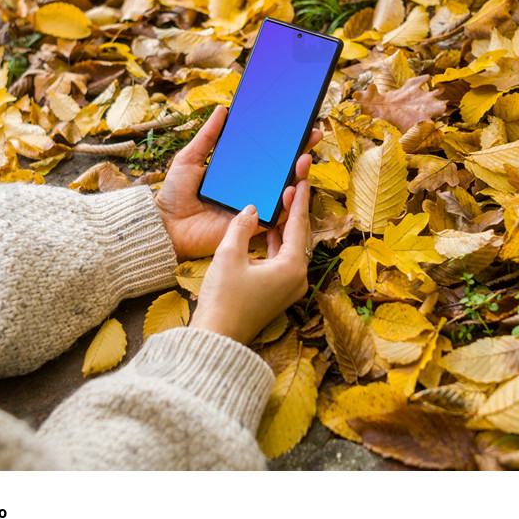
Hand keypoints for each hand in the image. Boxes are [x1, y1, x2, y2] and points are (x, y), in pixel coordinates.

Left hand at [154, 105, 320, 261]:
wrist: (168, 227)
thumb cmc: (174, 195)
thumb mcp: (189, 158)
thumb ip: (207, 136)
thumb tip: (222, 109)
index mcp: (236, 170)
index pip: (264, 152)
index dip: (281, 140)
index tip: (296, 123)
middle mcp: (248, 186)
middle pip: (280, 169)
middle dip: (298, 152)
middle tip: (311, 136)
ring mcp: (253, 205)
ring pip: (284, 190)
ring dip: (298, 175)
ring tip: (304, 159)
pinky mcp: (254, 225)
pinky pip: (277, 215)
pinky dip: (288, 203)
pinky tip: (292, 188)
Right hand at [191, 180, 311, 343]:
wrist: (217, 338)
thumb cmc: (223, 299)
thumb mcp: (229, 255)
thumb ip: (241, 226)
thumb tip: (252, 209)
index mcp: (292, 267)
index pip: (298, 225)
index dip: (299, 200)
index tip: (302, 180)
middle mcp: (297, 278)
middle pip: (299, 236)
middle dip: (294, 211)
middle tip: (292, 186)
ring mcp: (288, 288)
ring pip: (290, 249)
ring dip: (283, 227)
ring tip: (280, 203)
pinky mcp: (277, 294)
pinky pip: (281, 261)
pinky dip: (275, 244)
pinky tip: (266, 230)